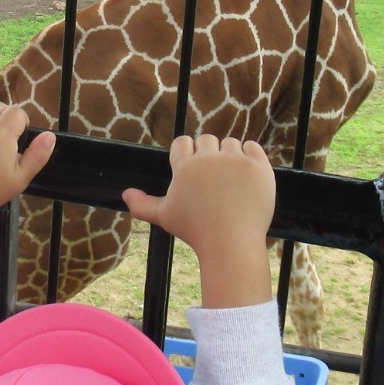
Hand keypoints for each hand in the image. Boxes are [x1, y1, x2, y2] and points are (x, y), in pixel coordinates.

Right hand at [122, 135, 274, 308]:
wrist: (231, 244)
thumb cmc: (196, 231)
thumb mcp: (165, 217)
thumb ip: (142, 205)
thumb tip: (125, 194)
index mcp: (185, 166)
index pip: (183, 142)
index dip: (188, 156)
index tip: (195, 174)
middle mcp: (209, 158)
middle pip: (207, 140)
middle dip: (208, 155)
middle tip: (213, 181)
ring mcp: (236, 161)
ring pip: (230, 143)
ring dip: (229, 156)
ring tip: (229, 183)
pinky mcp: (258, 167)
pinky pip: (252, 147)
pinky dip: (250, 157)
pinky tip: (245, 177)